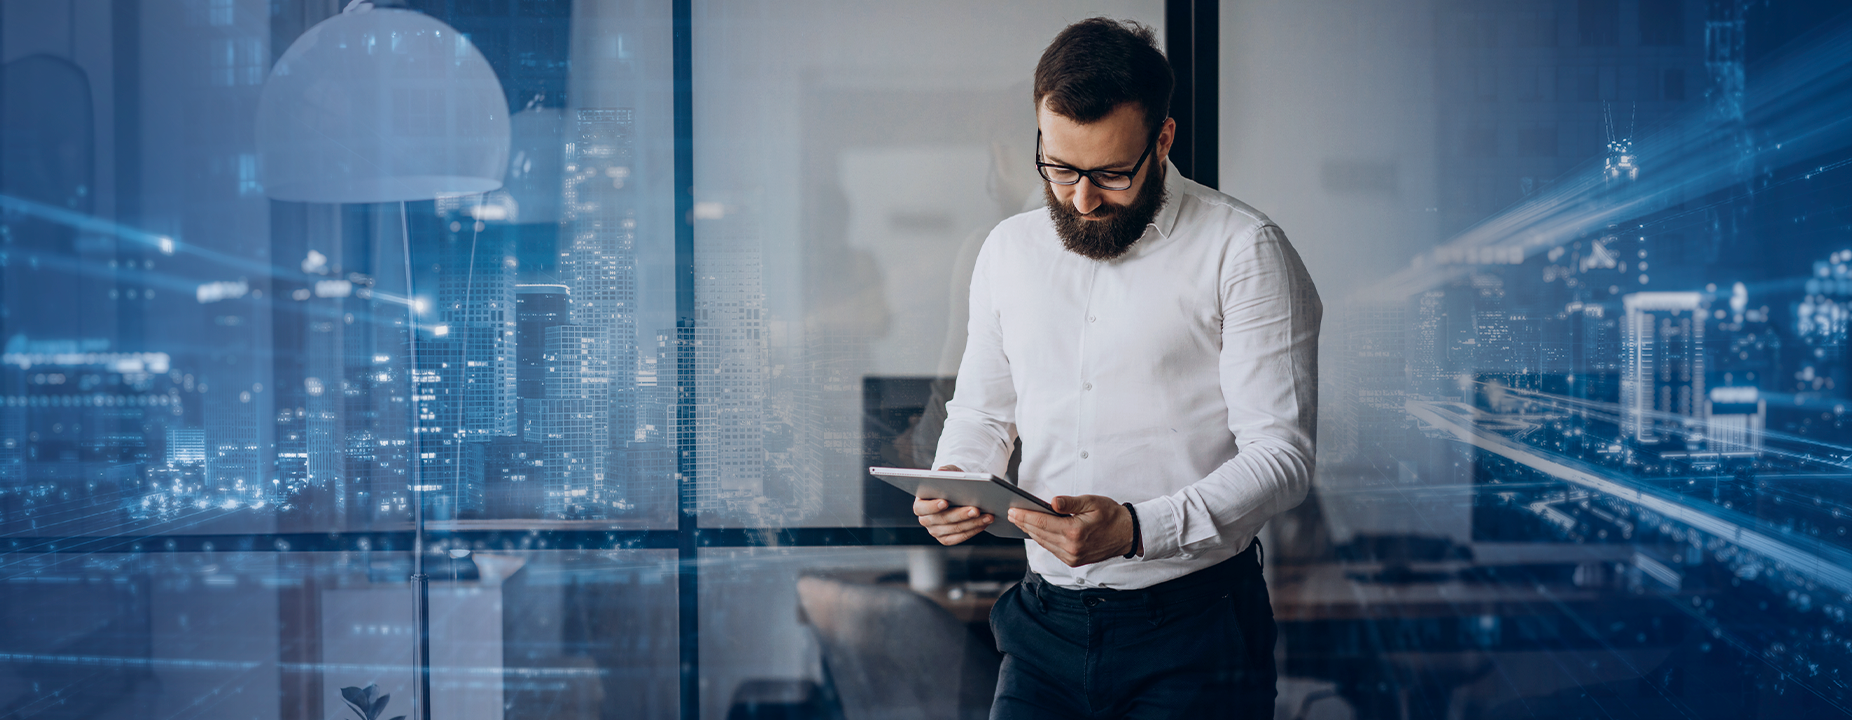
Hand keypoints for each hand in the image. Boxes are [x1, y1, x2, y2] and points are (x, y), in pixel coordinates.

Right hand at [914, 465, 993, 544]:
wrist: (956, 493)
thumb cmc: (950, 482)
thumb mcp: (947, 473)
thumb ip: (943, 471)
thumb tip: (940, 473)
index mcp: (920, 504)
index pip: (922, 508)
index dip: (932, 506)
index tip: (945, 501)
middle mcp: (925, 520)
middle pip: (942, 520)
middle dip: (960, 515)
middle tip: (976, 509)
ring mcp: (935, 531)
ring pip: (955, 529)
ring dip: (973, 523)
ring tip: (988, 515)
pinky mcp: (947, 538)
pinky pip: (961, 537)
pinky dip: (974, 530)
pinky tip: (985, 522)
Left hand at [1010, 495, 1136, 566]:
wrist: (1127, 534)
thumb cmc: (1111, 515)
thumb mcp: (1092, 502)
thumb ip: (1070, 503)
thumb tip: (1052, 502)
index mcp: (1075, 532)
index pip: (1042, 523)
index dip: (1025, 516)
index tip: (1013, 511)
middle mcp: (1072, 547)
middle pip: (1039, 534)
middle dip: (1024, 523)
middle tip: (1011, 514)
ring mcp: (1072, 557)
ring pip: (1044, 543)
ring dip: (1031, 532)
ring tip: (1020, 521)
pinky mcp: (1074, 561)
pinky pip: (1052, 549)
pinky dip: (1042, 539)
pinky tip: (1035, 531)